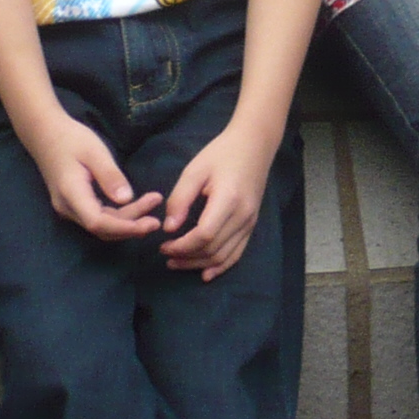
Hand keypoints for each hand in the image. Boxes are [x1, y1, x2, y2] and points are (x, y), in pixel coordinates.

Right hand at [28, 116, 164, 242]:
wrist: (46, 134)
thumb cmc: (71, 139)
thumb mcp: (95, 152)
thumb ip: (110, 176)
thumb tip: (127, 199)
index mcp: (71, 194)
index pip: (98, 223)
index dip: (125, 227)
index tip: (150, 223)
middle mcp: (68, 208)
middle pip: (102, 228)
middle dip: (131, 226)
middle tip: (157, 219)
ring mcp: (69, 208)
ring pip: (100, 225)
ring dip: (127, 221)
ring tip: (152, 205)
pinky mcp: (74, 205)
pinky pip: (97, 217)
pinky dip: (118, 216)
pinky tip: (135, 206)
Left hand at [160, 125, 271, 279]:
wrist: (254, 145)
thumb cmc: (221, 153)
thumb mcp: (194, 170)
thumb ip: (180, 200)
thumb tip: (169, 229)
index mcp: (228, 200)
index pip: (204, 235)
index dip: (182, 246)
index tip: (163, 245)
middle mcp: (243, 215)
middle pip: (213, 249)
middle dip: (186, 257)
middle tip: (165, 254)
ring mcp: (250, 222)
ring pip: (224, 255)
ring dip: (199, 264)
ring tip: (177, 263)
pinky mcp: (252, 224)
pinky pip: (237, 253)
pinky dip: (221, 266)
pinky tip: (206, 273)